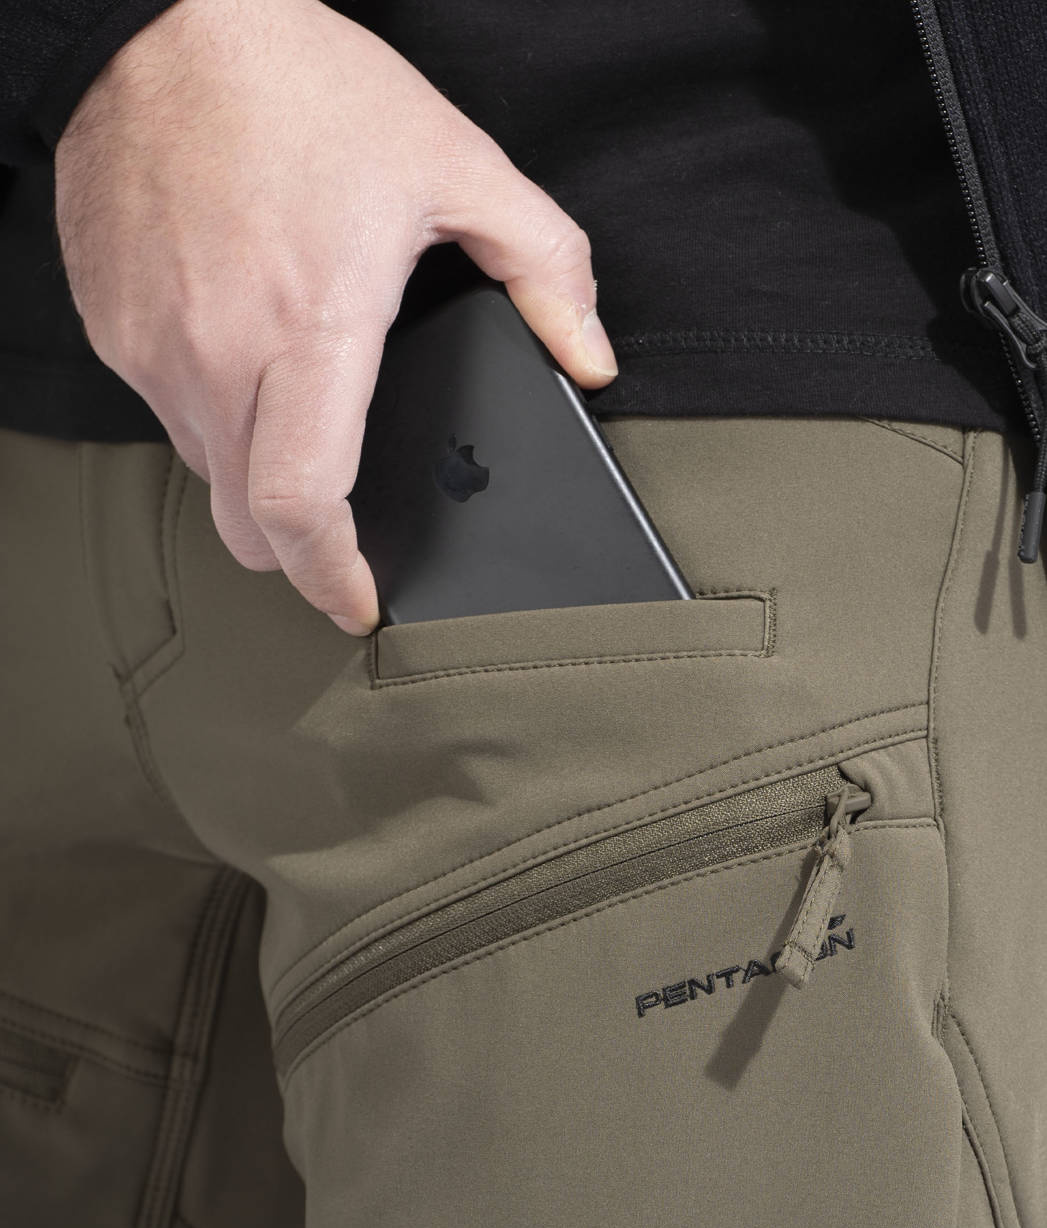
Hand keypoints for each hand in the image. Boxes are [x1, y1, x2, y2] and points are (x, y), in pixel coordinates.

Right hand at [54, 0, 617, 634]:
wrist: (161, 21)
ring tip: (302, 423)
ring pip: (206, 474)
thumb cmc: (302, 85)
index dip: (334, 576)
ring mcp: (152, 346)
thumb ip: (546, 267)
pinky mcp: (113, 329)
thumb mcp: (457, 163)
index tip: (361, 602)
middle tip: (343, 540)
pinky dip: (214, 416)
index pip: (303, 504)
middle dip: (300, 552)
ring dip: (258, 479)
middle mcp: (216, 352)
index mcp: (311, 325)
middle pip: (246, 523)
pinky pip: (167, 413)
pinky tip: (247, 356)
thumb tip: (589, 356)